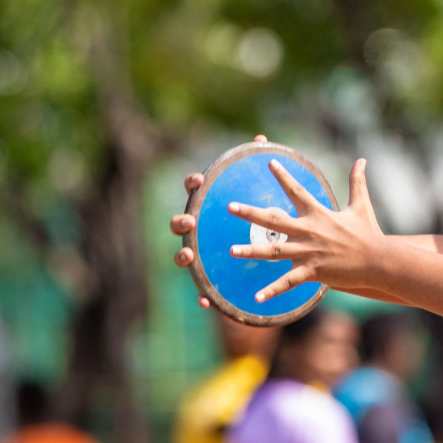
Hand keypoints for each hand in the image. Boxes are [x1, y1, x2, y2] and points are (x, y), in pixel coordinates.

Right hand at [171, 135, 267, 308]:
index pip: (195, 191)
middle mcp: (200, 230)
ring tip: (189, 257)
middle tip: (189, 220)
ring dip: (182, 256)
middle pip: (180, 223)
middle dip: (181, 222)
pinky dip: (203, 296)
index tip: (199, 179)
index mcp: (209, 207)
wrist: (261, 255)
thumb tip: (261, 139)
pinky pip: (203, 290)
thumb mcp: (259, 195)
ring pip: (182, 256)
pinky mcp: (210, 279)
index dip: (193, 184)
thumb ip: (255, 168)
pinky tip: (206, 303)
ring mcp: (201, 254)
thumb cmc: (255, 220)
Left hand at [227, 158, 385, 302]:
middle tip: (230, 206)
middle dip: (250, 213)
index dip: (283, 175)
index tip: (269, 162)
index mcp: (318, 214)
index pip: (296, 190)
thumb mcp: (362, 205)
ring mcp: (308, 252)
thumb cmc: (369, 234)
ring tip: (232, 251)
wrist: (378, 260)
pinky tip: (256, 298)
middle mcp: (308, 231)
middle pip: (273, 220)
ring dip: (251, 251)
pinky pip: (288, 282)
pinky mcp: (312, 271)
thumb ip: (357, 182)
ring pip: (273, 251)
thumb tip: (362, 160)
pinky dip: (272, 291)